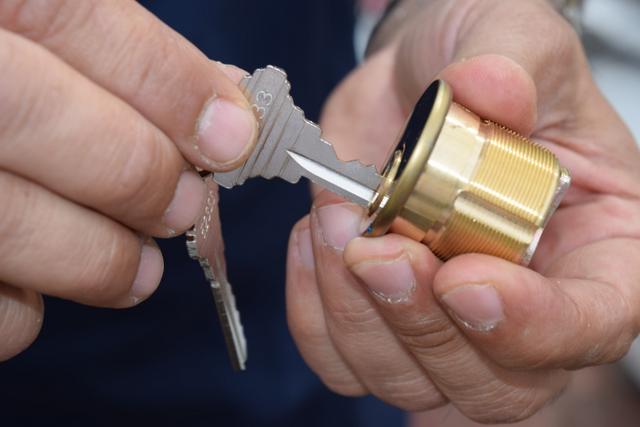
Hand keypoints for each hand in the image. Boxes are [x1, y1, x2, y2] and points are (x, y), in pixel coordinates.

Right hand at [0, 0, 256, 360]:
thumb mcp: (34, 24)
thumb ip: (124, 59)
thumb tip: (227, 113)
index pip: (72, 20)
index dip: (169, 84)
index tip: (234, 137)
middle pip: (44, 122)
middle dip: (143, 177)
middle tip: (188, 207)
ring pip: (12, 224)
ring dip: (103, 259)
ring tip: (141, 270)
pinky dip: (28, 308)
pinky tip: (47, 282)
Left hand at [286, 0, 639, 421]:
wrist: (416, 80)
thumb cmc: (481, 62)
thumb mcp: (512, 36)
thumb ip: (510, 61)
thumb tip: (489, 90)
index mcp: (596, 250)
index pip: (591, 325)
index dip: (533, 327)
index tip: (461, 277)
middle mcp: (528, 305)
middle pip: (493, 384)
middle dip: (421, 326)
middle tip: (374, 250)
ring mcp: (448, 325)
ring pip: (408, 381)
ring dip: (356, 315)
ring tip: (335, 223)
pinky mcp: (382, 320)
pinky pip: (343, 362)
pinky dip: (315, 315)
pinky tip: (313, 241)